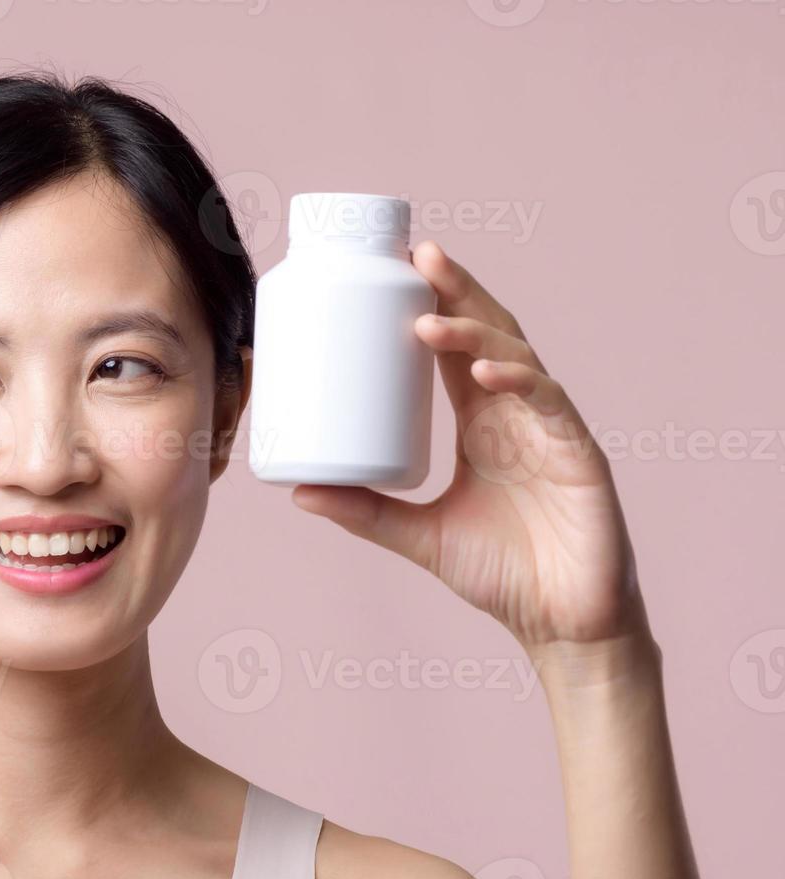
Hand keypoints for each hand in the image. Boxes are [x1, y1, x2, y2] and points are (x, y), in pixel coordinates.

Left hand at [291, 242, 647, 652]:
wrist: (562, 625)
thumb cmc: (502, 573)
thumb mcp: (417, 535)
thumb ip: (364, 512)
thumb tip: (297, 491)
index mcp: (484, 421)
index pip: (456, 347)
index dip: (434, 302)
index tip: (396, 268)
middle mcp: (519, 414)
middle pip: (489, 333)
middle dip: (457, 290)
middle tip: (418, 253)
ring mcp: (553, 429)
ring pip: (517, 357)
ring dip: (476, 331)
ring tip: (429, 316)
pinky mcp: (581, 456)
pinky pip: (551, 404)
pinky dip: (521, 382)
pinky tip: (487, 372)